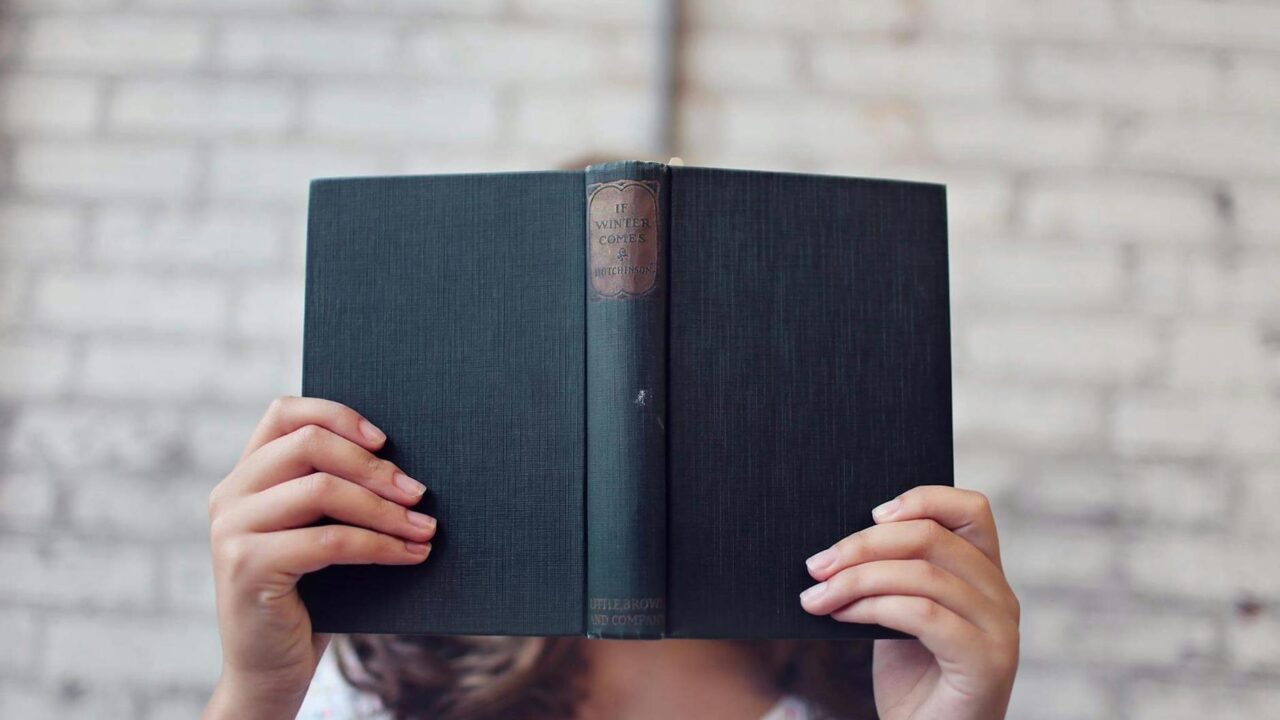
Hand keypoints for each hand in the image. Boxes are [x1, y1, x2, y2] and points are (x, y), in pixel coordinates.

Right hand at [203, 396, 436, 719]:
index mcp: (245, 475)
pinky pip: (329, 541)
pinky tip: (411, 554)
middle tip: (419, 491)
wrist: (270, 670)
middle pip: (309, 444)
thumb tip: (406, 463)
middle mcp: (230, 494)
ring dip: (385, 509)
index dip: (338, 415)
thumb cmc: (310, 596)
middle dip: (373, 466)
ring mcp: (232, 529)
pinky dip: (380, 546)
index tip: (385, 439)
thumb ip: (336, 492)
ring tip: (425, 528)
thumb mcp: (318, 532)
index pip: (284, 412)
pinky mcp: (247, 566)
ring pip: (322, 489)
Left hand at [799, 486, 1018, 719]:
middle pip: (933, 537)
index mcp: (985, 575)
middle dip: (864, 545)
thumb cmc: (911, 679)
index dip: (923, 499)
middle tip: (816, 564)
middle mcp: (1001, 596)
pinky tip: (842, 615)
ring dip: (857, 579)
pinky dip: (874, 607)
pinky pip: (923, 615)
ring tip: (817, 595)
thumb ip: (893, 574)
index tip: (871, 514)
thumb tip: (840, 540)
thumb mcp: (900, 614)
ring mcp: (999, 630)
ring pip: (923, 574)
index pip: (971, 510)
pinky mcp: (987, 663)